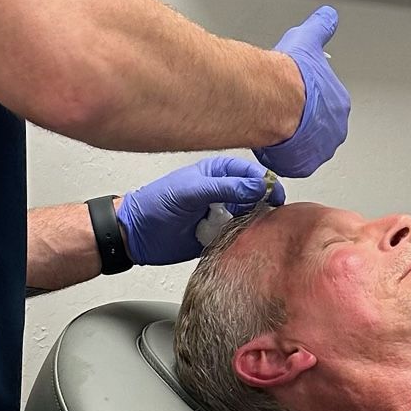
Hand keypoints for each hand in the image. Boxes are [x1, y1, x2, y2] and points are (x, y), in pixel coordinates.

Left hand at [116, 155, 285, 265]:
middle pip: (256, 195)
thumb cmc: (155, 205)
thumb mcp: (191, 191)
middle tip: (266, 213)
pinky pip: (240, 235)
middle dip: (263, 203)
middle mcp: (222, 191)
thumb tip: (259, 185)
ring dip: (253, 222)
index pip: (250, 172)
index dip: (265, 181)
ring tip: (249, 226)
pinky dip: (242, 238)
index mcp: (216, 172)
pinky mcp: (219, 235)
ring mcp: (221, 213)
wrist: (137, 235)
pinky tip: (239, 238)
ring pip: (250, 216)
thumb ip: (225, 187)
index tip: (273, 194)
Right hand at [257, 6, 349, 178]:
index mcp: (339, 103)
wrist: (274, 99)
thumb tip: (327, 15)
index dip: (308, 102)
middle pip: (317, 130)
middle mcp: (334, 129)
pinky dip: (280, 156)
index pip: (326, 106)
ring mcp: (319, 149)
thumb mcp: (308, 40)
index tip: (293, 97)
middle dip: (301, 124)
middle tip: (280, 113)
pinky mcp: (302, 165)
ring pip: (304, 148)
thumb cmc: (292, 76)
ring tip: (272, 127)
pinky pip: (291, 163)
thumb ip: (320, 27)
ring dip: (290, 140)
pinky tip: (268, 142)